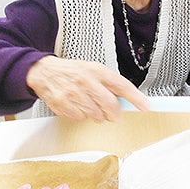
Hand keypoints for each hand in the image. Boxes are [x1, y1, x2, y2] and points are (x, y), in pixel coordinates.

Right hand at [26, 56, 149, 121]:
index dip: (136, 98)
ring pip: (95, 115)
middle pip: (110, 105)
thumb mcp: (95, 70)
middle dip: (114, 113)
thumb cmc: (73, 72)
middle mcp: (86, 81)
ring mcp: (73, 93)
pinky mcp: (62, 104)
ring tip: (90, 104)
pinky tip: (77, 105)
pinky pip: (80, 118)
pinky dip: (81, 115)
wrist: (44, 71)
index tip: (145, 106)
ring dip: (97, 115)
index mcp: (98, 71)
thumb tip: (131, 99)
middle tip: (113, 113)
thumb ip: (111, 83)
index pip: (122, 86)